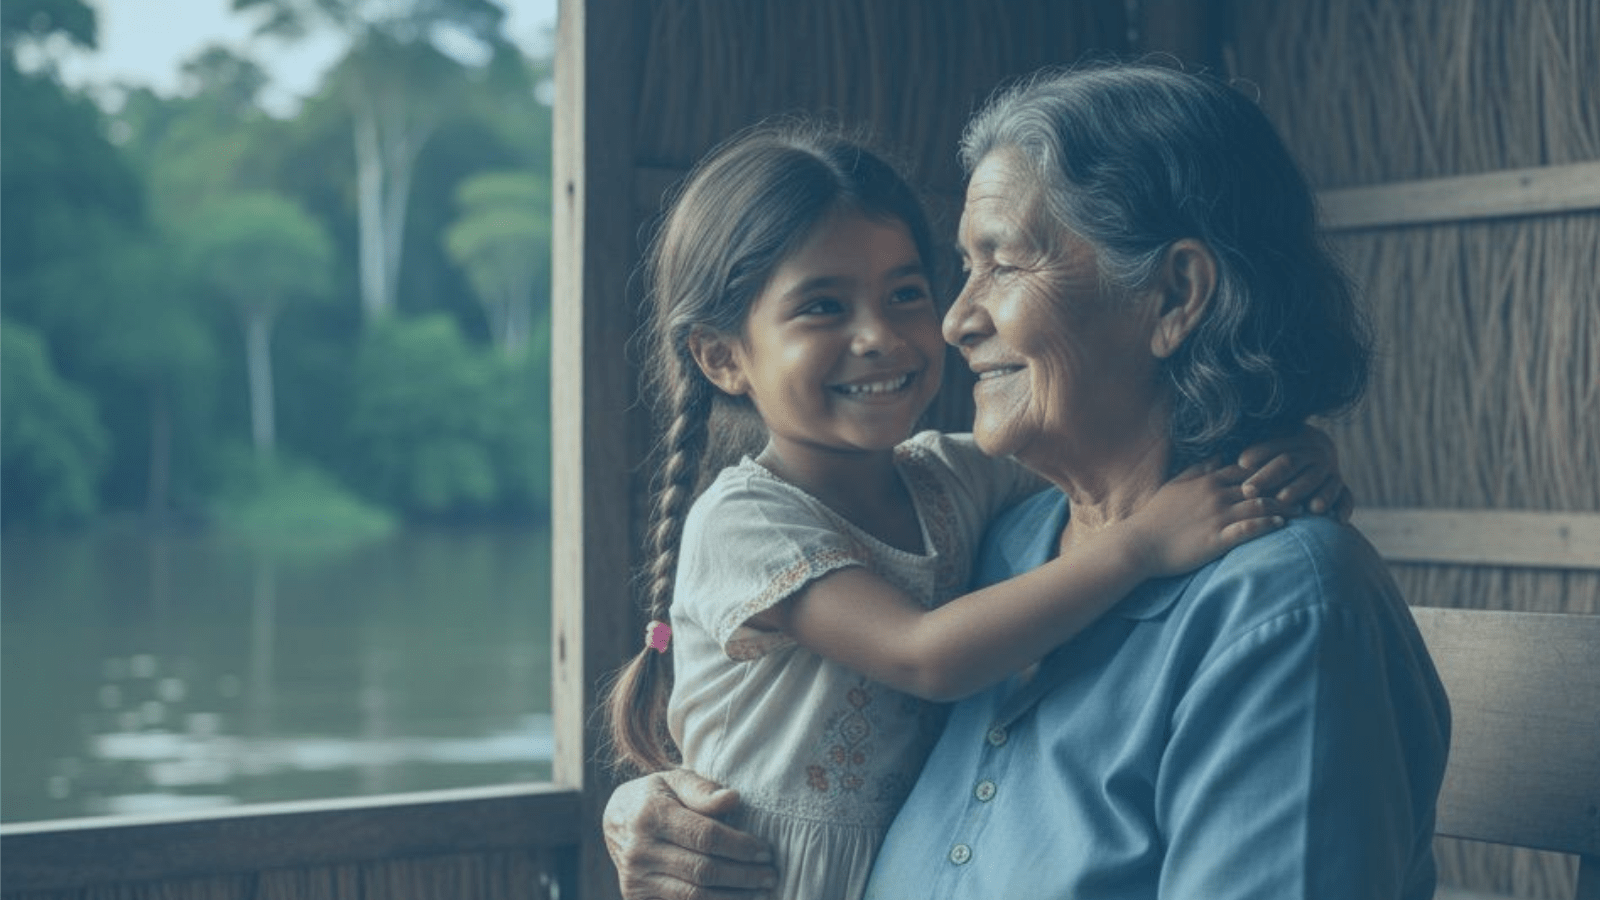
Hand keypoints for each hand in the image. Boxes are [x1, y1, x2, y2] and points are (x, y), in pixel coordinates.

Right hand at [603, 768, 776, 899]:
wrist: (616, 819)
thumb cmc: (656, 796)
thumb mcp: (675, 780)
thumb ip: (703, 790)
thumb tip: (733, 799)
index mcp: (650, 815)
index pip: (705, 836)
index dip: (740, 847)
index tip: (765, 851)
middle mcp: (639, 850)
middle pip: (703, 870)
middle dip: (743, 875)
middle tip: (771, 875)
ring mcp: (635, 879)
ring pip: (694, 896)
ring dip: (733, 898)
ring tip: (760, 892)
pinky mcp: (637, 898)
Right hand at [1124, 462, 1294, 576]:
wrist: (1139, 543)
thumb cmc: (1155, 516)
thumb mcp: (1176, 484)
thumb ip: (1199, 469)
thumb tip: (1219, 455)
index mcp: (1208, 480)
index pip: (1248, 468)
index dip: (1271, 469)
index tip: (1290, 473)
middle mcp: (1216, 494)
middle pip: (1261, 486)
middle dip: (1286, 487)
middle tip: (1307, 490)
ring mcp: (1218, 517)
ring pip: (1260, 506)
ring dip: (1284, 506)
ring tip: (1302, 510)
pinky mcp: (1218, 539)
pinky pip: (1249, 529)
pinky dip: (1268, 525)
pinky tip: (1282, 525)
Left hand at [1237, 423, 1354, 521]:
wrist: (1316, 451)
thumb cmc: (1276, 454)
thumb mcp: (1264, 446)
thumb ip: (1246, 450)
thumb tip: (1214, 453)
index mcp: (1295, 438)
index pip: (1275, 445)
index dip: (1259, 453)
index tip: (1240, 462)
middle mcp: (1313, 453)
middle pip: (1292, 463)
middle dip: (1272, 477)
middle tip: (1251, 491)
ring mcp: (1329, 471)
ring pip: (1318, 479)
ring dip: (1303, 491)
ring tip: (1289, 505)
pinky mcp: (1341, 488)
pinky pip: (1346, 497)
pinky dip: (1343, 507)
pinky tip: (1336, 519)